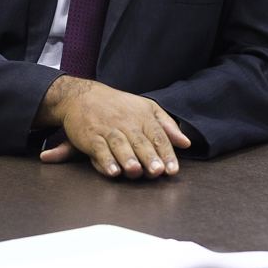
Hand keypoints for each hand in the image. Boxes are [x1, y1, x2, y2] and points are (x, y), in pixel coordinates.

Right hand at [35, 76, 187, 177]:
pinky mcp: (90, 136)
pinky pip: (99, 148)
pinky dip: (105, 160)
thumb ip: (167, 126)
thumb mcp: (146, 108)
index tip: (172, 169)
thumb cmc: (119, 105)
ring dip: (127, 158)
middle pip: (140, 141)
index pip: (158, 135)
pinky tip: (112, 171)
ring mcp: (108, 129)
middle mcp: (126, 123)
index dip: (166, 152)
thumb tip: (186, 143)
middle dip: (149, 156)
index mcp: (143, 116)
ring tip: (135, 171)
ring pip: (119, 144)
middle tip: (156, 171)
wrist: (82, 95)